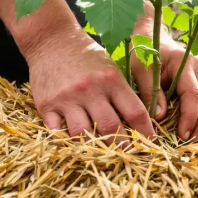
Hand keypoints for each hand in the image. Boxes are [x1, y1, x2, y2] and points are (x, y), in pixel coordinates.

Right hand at [28, 29, 155, 145]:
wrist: (50, 39)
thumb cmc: (85, 54)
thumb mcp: (110, 66)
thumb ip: (122, 91)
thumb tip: (141, 120)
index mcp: (111, 80)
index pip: (135, 112)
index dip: (146, 132)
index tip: (150, 144)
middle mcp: (90, 90)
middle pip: (111, 129)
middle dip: (123, 147)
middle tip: (129, 157)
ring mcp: (67, 99)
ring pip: (84, 135)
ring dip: (95, 149)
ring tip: (104, 157)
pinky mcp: (46, 105)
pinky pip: (57, 132)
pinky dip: (66, 143)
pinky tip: (75, 149)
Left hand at [131, 27, 197, 140]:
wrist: (149, 34)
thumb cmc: (142, 51)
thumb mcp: (140, 69)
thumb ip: (150, 90)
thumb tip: (160, 116)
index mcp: (184, 63)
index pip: (194, 95)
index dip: (190, 117)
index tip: (182, 135)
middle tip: (188, 142)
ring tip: (192, 139)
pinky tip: (194, 129)